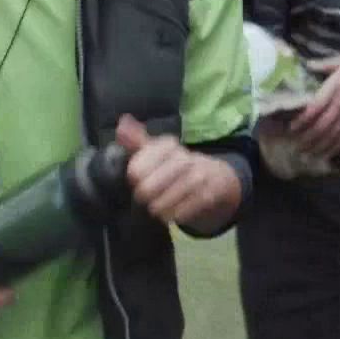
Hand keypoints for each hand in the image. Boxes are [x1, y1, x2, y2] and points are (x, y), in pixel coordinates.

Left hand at [116, 116, 243, 232]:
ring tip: (158, 208)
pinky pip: (185, 210)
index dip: (134, 178)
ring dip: (159, 208)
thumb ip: (136, 141)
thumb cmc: (177, 166)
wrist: (217, 178)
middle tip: (146, 198)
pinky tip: (174, 214)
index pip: (136, 168)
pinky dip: (176, 214)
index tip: (138, 180)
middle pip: (148, 187)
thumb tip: (122, 123)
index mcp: (167, 146)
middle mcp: (184, 157)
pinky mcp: (211, 192)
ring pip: (166, 200)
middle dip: (144, 195)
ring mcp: (199, 175)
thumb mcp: (157, 152)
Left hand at [288, 55, 339, 160]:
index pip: (315, 108)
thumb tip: (305, 65)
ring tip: (305, 153)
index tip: (291, 127)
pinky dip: (333, 149)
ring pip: (331, 136)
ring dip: (317, 146)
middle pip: (321, 126)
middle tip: (294, 145)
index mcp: (335, 89)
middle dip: (306, 138)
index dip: (302, 120)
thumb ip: (322, 64)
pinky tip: (324, 154)